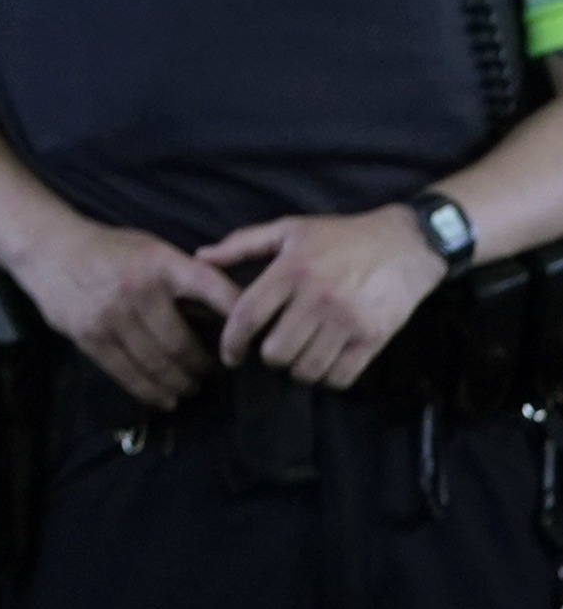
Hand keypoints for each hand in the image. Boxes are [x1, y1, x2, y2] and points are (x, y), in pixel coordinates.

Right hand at [20, 219, 236, 408]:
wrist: (48, 248)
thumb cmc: (110, 250)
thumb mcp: (153, 250)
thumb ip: (187, 277)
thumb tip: (229, 315)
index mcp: (163, 263)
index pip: (216, 293)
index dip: (239, 324)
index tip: (246, 348)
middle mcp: (139, 290)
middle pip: (184, 345)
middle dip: (203, 367)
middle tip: (211, 374)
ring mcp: (112, 316)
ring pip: (159, 365)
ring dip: (181, 383)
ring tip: (190, 387)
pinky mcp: (90, 336)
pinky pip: (128, 374)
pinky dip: (152, 393)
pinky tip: (166, 399)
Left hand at [200, 209, 445, 389]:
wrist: (407, 244)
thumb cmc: (342, 236)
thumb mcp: (290, 229)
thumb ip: (242, 243)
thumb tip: (201, 257)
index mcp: (291, 269)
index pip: (249, 315)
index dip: (232, 342)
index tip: (229, 356)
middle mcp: (317, 297)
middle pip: (276, 351)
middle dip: (268, 357)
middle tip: (274, 349)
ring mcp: (347, 320)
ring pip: (306, 369)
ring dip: (297, 369)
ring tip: (299, 356)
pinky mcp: (374, 338)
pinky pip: (340, 377)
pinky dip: (327, 378)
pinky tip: (325, 363)